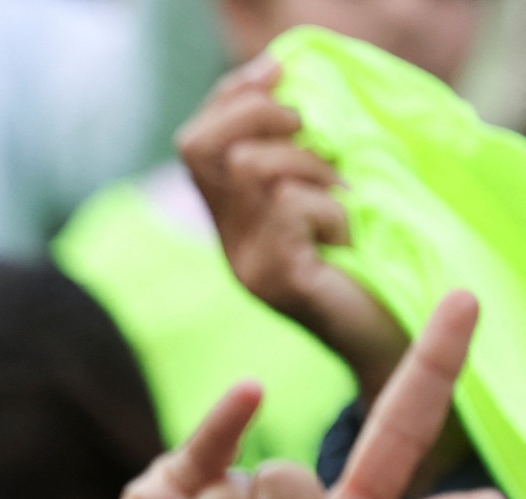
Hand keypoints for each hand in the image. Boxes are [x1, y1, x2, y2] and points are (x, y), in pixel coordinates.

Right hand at [74, 291, 506, 498]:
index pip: (400, 432)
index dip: (433, 367)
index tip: (466, 299)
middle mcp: (292, 497)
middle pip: (301, 486)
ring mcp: (230, 485)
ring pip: (248, 492)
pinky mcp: (172, 484)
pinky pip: (210, 442)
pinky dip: (226, 421)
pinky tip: (246, 399)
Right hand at [177, 55, 408, 401]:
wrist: (386, 346)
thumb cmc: (372, 267)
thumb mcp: (328, 197)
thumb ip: (301, 159)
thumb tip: (292, 93)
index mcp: (235, 220)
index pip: (194, 142)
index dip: (230, 97)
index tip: (278, 70)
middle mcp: (229, 242)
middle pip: (199, 147)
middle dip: (257, 114)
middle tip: (307, 126)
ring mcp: (246, 264)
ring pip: (252, 168)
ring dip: (309, 164)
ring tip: (341, 192)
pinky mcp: (276, 280)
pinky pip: (291, 207)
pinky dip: (329, 208)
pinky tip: (347, 235)